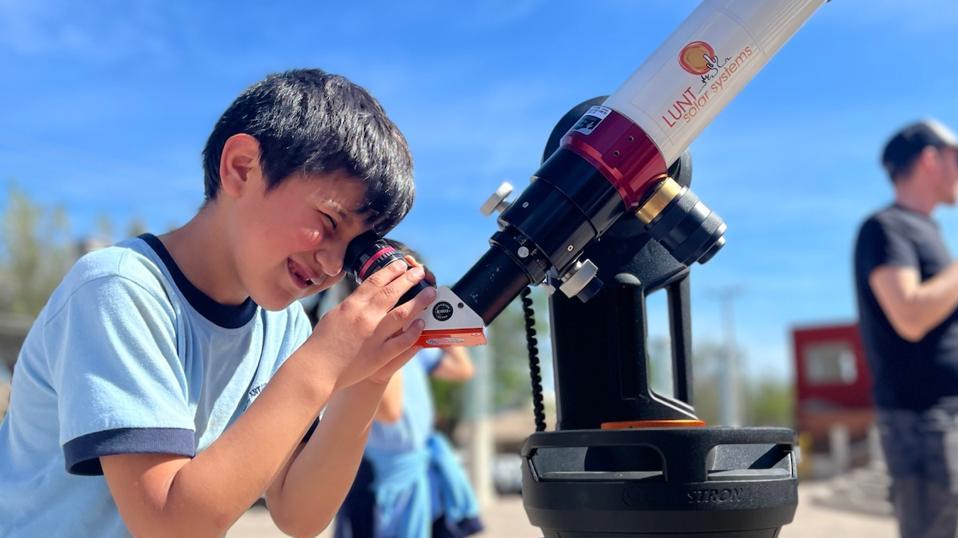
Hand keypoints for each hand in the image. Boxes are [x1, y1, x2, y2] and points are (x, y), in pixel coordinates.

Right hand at [304, 260, 435, 390]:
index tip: (402, 264)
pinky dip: (414, 332)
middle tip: (421, 272)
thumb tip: (367, 293)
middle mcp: (365, 317)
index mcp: (352, 305)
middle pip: (392, 292)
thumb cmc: (322, 342)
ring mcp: (374, 336)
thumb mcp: (335, 314)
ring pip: (403, 314)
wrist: (317, 369)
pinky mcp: (380, 355)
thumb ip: (353, 304)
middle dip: (409, 279)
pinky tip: (422, 324)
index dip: (391, 270)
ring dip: (419, 301)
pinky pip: (402, 341)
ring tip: (430, 292)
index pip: (375, 281)